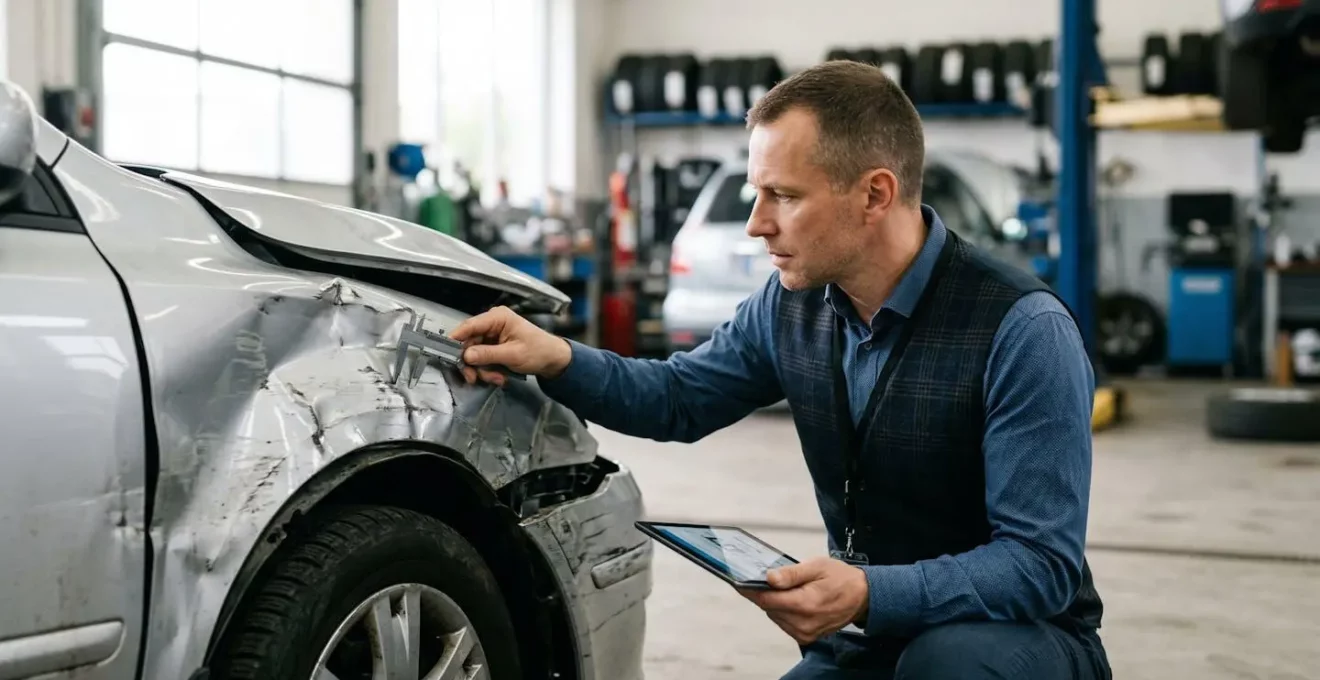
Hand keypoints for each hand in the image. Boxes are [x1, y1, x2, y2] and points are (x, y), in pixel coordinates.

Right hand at [447, 306, 572, 385]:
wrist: (554, 360)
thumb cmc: (538, 351)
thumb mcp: (512, 354)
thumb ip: (488, 354)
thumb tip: (466, 355)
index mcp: (498, 318)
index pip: (470, 325)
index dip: (456, 339)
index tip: (445, 353)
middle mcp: (492, 324)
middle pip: (469, 343)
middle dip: (472, 363)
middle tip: (474, 378)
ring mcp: (492, 335)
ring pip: (474, 354)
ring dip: (482, 370)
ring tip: (496, 379)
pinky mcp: (494, 346)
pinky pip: (482, 359)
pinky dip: (488, 370)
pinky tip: (499, 377)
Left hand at [738, 557, 868, 644]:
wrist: (863, 597)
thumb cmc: (840, 578)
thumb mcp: (817, 566)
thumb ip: (791, 574)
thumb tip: (769, 578)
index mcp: (805, 604)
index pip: (766, 599)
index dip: (750, 589)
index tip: (738, 580)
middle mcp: (803, 623)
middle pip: (769, 607)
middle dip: (764, 592)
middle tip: (767, 578)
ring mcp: (805, 633)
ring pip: (774, 615)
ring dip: (774, 602)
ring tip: (786, 587)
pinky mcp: (806, 637)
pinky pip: (784, 622)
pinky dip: (783, 611)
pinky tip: (793, 599)